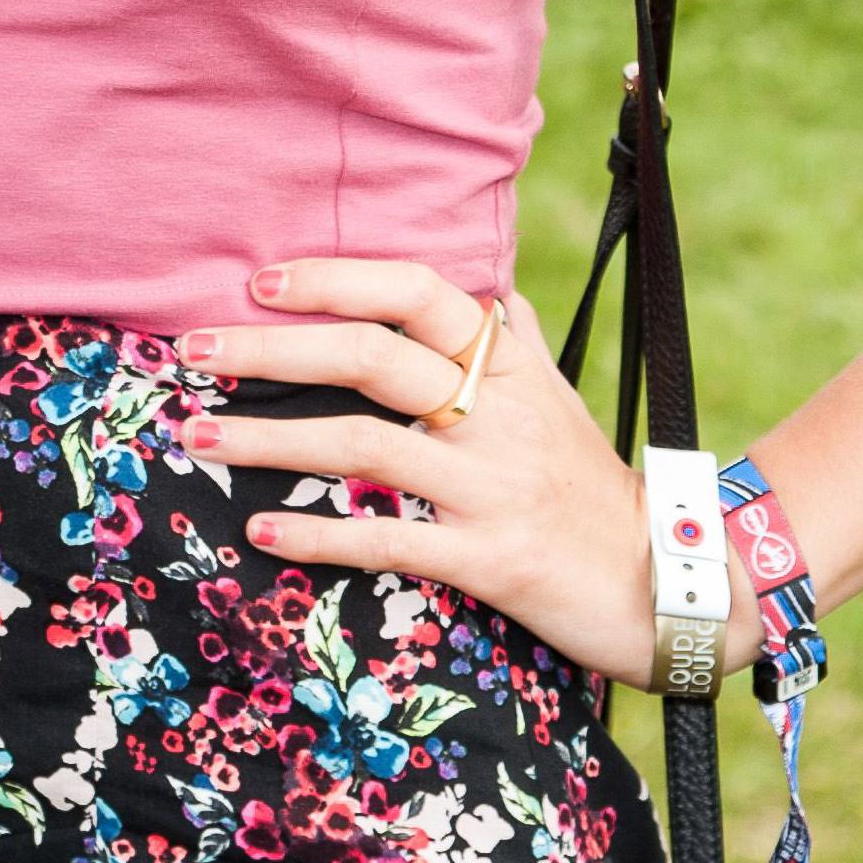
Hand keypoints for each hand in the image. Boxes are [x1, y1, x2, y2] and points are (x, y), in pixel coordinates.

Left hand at [188, 260, 760, 691]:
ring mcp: (494, 486)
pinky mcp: (492, 559)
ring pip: (366, 444)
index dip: (336, 279)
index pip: (417, 292)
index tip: (261, 280)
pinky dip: (321, 535)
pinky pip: (391, 538)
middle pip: (373, 356)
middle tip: (191, 351)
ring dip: (270, 438)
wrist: (671, 583)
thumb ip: (519, 342)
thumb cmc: (597, 487)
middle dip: (271, 349)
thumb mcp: (562, 399)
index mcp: (509, 365)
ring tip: (198, 436)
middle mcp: (498, 415)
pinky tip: (261, 530)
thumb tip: (489, 289)